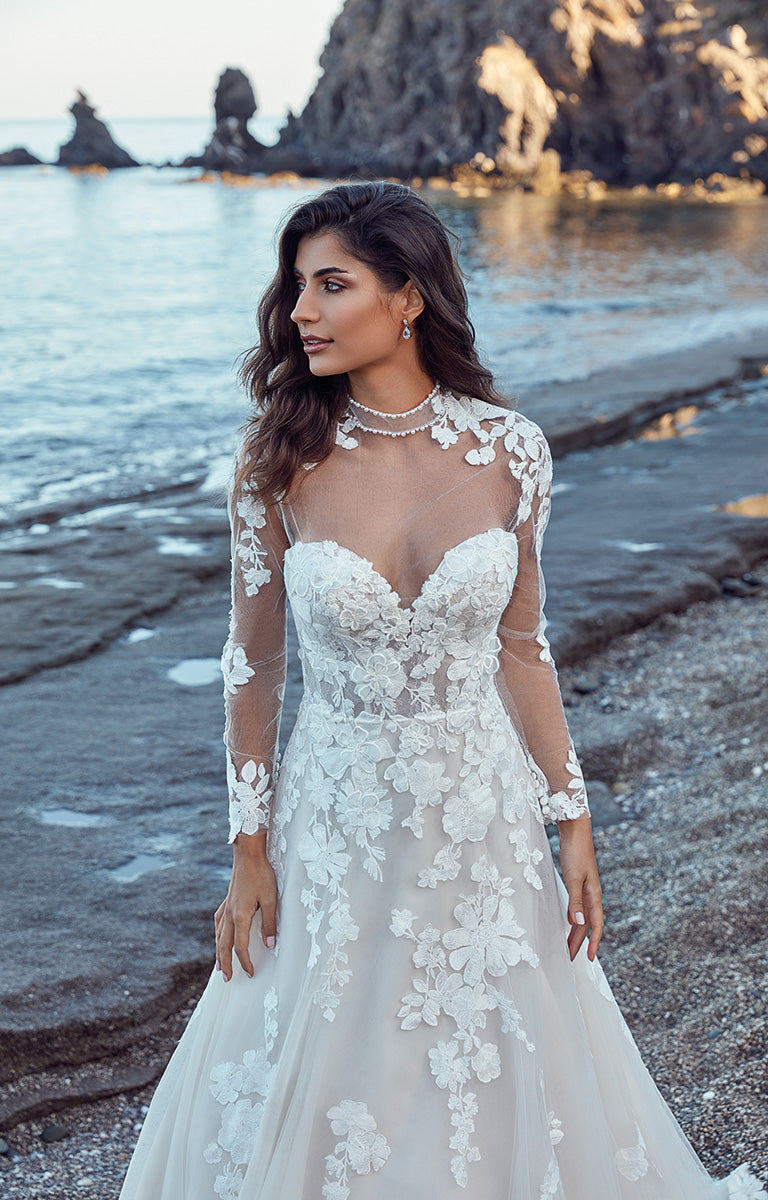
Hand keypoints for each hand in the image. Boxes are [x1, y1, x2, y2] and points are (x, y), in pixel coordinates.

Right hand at [214, 833, 277, 981]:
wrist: (248, 854)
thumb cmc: (262, 875)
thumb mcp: (271, 899)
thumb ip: (270, 923)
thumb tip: (269, 945)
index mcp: (240, 916)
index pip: (240, 946)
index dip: (245, 961)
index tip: (250, 973)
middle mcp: (229, 914)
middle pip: (224, 945)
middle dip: (225, 963)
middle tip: (226, 979)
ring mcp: (226, 907)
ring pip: (219, 935)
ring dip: (218, 952)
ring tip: (218, 966)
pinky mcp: (227, 901)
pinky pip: (218, 923)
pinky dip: (218, 935)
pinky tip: (219, 937)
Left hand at [558, 818, 602, 962]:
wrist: (575, 831)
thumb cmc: (575, 853)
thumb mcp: (573, 878)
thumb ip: (574, 901)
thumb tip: (577, 924)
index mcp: (593, 895)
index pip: (596, 925)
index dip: (593, 943)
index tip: (588, 959)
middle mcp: (591, 894)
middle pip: (587, 924)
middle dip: (579, 941)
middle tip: (569, 958)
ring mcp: (585, 888)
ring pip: (582, 916)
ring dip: (575, 931)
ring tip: (567, 945)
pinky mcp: (577, 881)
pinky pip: (577, 906)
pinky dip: (573, 917)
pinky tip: (567, 921)